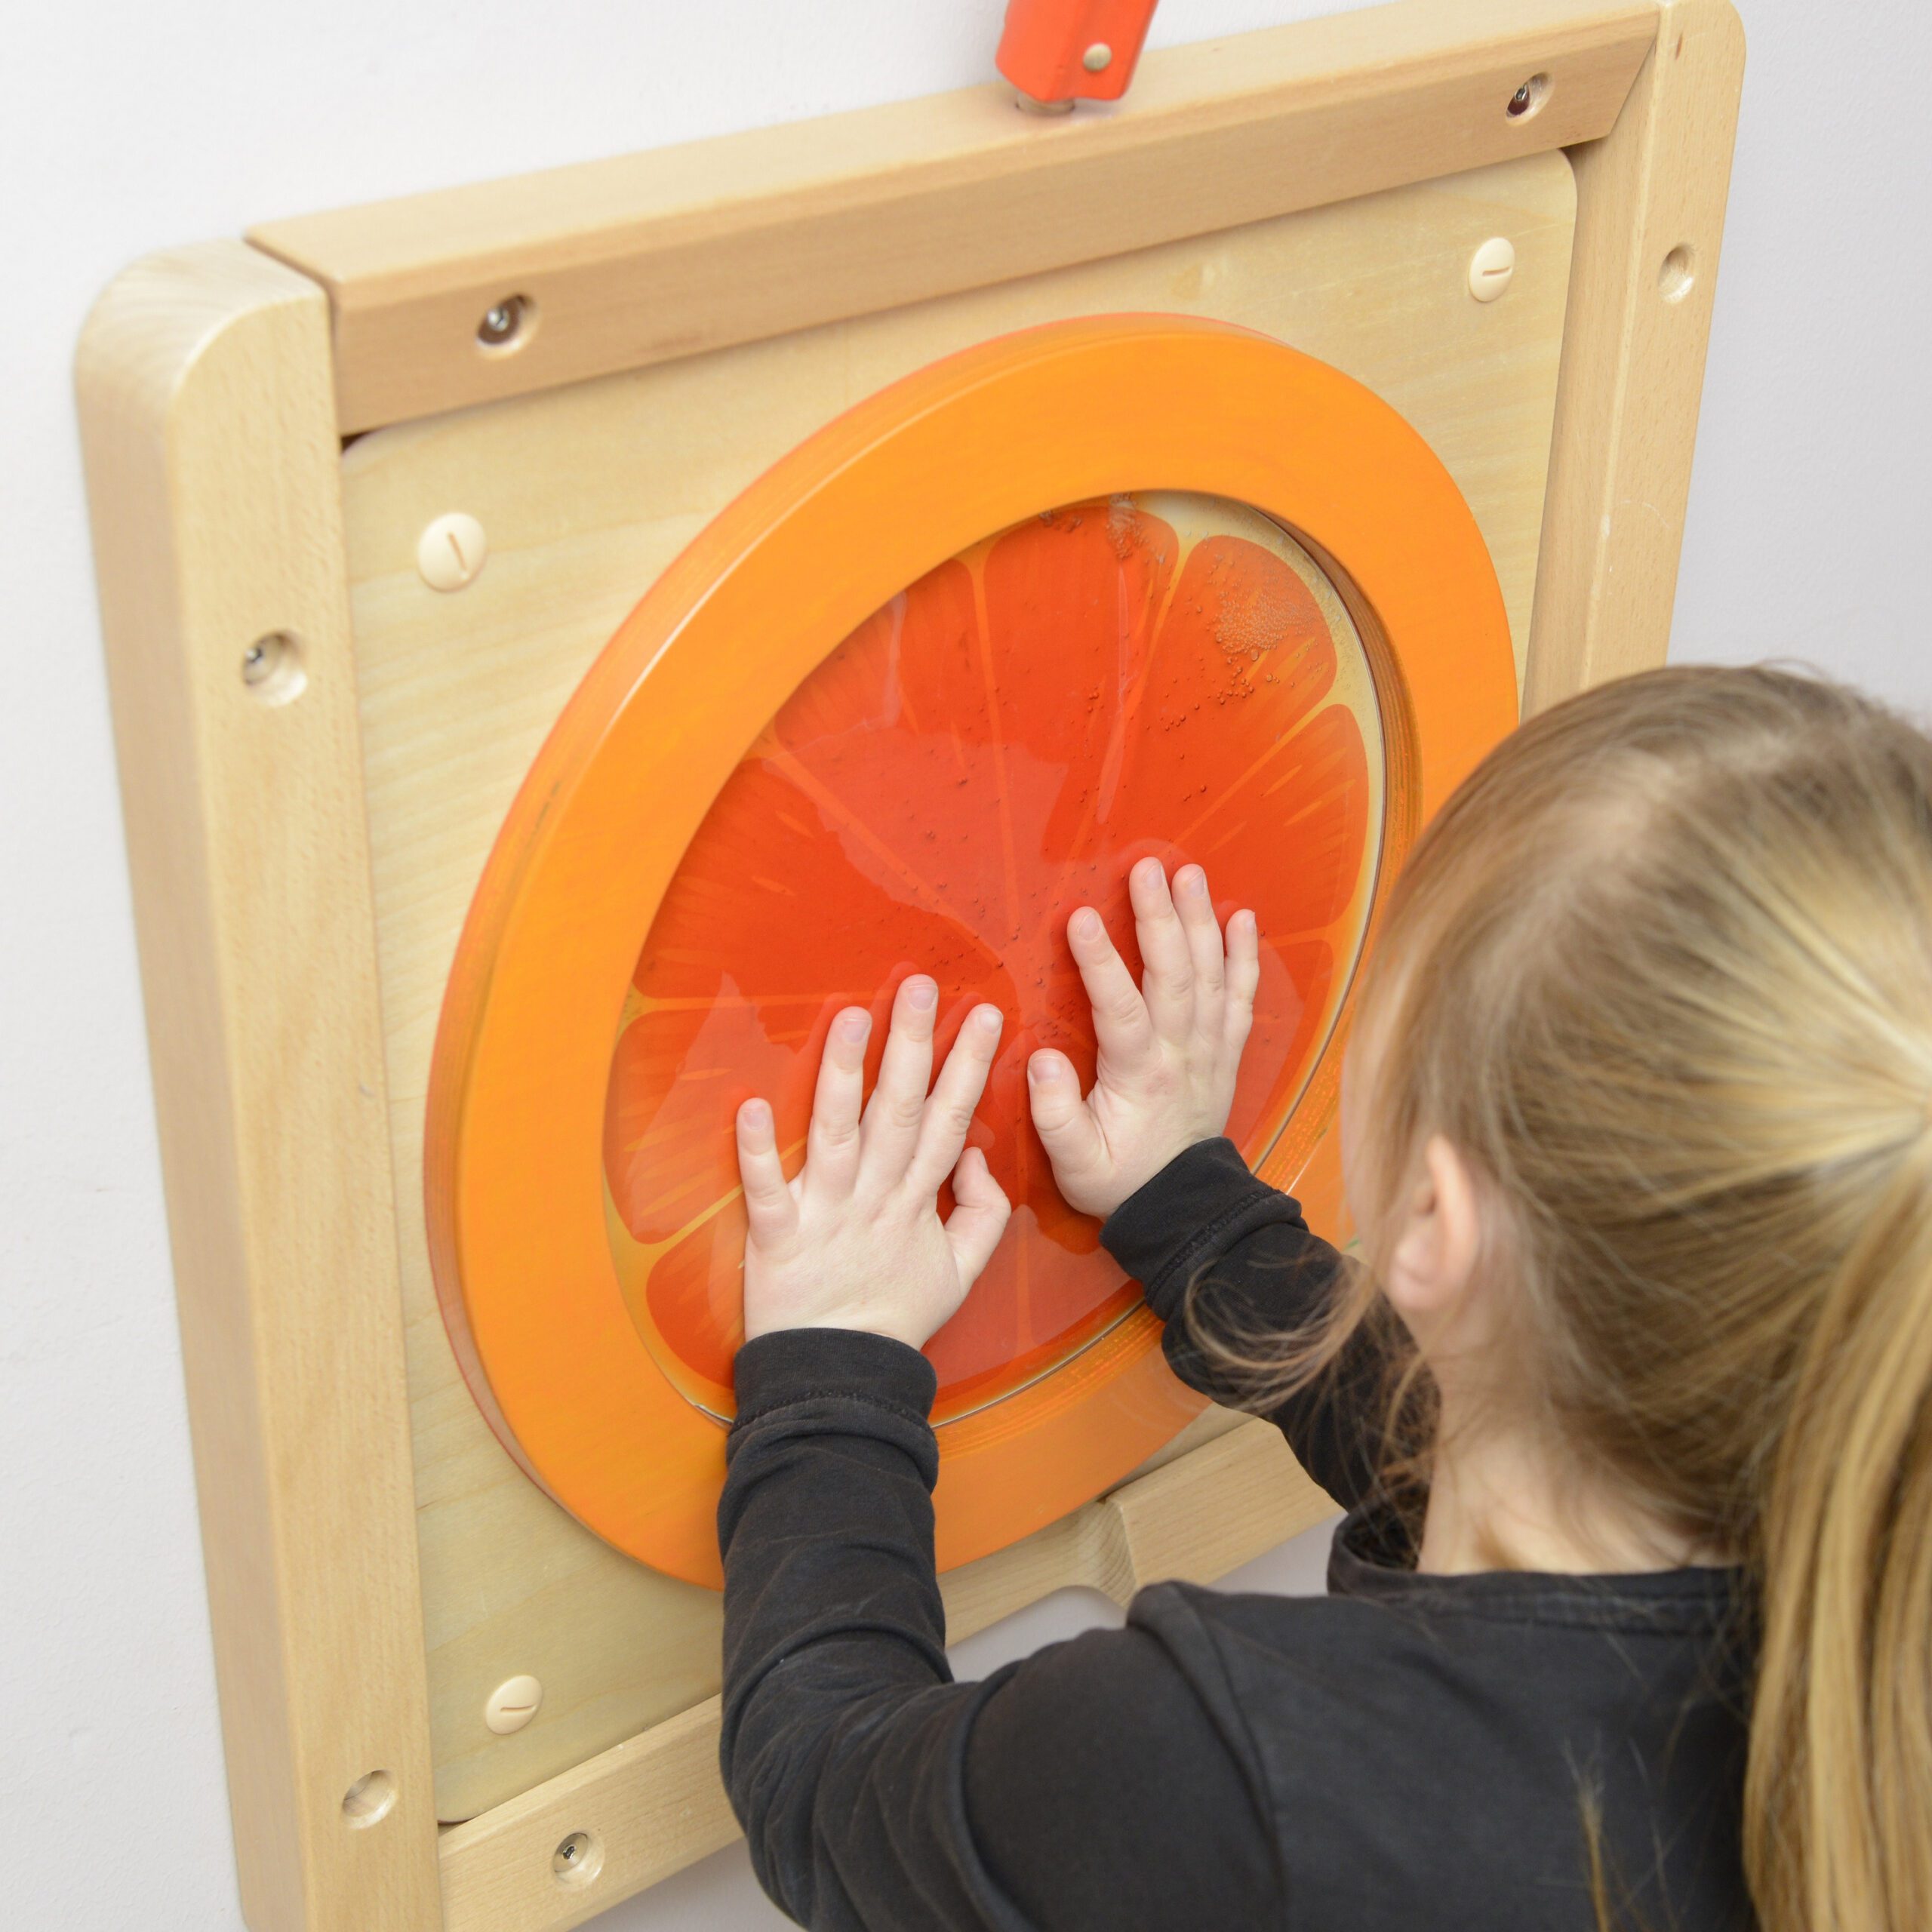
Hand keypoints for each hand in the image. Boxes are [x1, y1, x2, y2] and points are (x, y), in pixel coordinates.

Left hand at [736, 976, 1011, 1351]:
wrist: (842, 1376)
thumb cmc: (896, 1317)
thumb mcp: (964, 1272)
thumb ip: (983, 1211)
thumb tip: (978, 1153)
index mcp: (918, 1199)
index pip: (950, 1118)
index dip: (969, 1064)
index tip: (985, 1012)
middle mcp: (875, 1196)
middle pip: (897, 1110)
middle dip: (911, 1044)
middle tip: (919, 983)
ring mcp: (826, 1213)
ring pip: (837, 1133)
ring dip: (843, 1074)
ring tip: (851, 1015)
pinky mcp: (778, 1236)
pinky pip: (767, 1190)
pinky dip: (757, 1152)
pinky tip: (750, 1106)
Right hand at [1027, 859, 1257, 1219]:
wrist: (1180, 1207)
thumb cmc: (1118, 1178)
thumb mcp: (1074, 1163)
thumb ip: (1055, 1115)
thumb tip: (1039, 1062)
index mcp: (1140, 1075)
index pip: (1120, 1009)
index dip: (1102, 962)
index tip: (1082, 916)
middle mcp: (1182, 1053)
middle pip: (1175, 976)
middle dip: (1160, 918)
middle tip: (1146, 868)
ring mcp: (1211, 1049)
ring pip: (1211, 975)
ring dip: (1200, 920)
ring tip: (1188, 872)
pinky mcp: (1226, 1050)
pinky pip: (1242, 996)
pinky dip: (1245, 955)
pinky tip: (1241, 916)